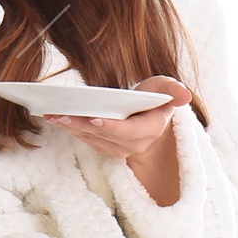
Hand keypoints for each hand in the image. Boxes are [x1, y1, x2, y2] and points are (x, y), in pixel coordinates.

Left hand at [42, 77, 189, 159]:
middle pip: (105, 136)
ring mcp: (119, 149)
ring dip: (71, 128)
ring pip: (92, 139)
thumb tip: (185, 95)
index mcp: (151, 129)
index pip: (130, 132)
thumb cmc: (156, 99)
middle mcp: (135, 145)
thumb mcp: (167, 88)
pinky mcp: (106, 148)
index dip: (112, 127)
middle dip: (82, 125)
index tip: (95, 118)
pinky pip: (86, 140)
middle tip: (61, 114)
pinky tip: (55, 118)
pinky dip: (71, 129)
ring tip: (52, 115)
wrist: (150, 117)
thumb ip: (174, 90)